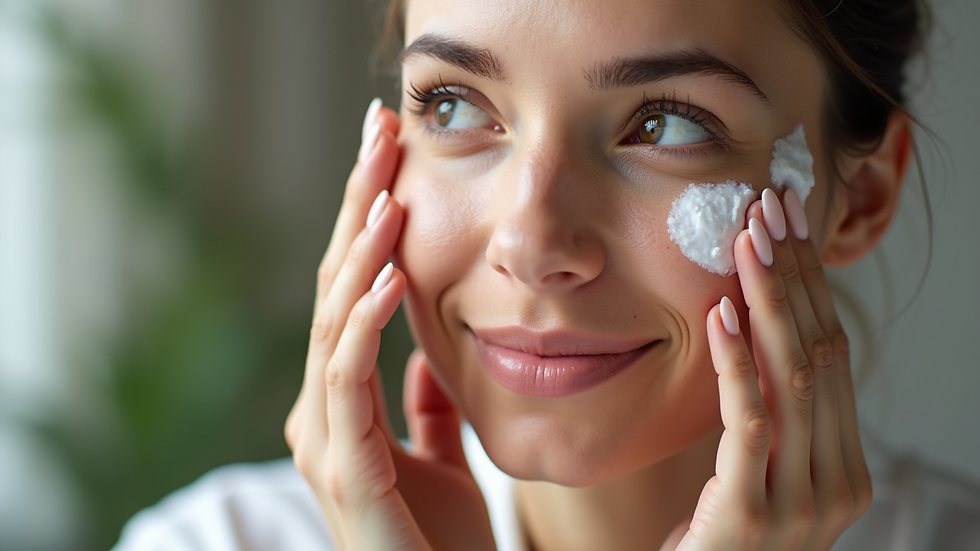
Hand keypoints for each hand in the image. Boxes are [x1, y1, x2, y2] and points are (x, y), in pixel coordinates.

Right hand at [284, 100, 494, 550]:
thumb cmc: (437, 539)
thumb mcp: (438, 454)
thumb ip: (424, 403)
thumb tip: (425, 352)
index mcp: (340, 401)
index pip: (350, 289)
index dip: (366, 219)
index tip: (390, 154)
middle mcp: (320, 410)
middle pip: (333, 286)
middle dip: (356, 205)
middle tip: (380, 130)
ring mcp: (324, 438)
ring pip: (332, 322)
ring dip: (360, 250)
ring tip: (388, 188)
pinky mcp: (345, 468)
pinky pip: (349, 379)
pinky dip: (365, 321)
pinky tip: (393, 272)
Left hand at [663, 188, 871, 550]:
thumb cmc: (720, 538)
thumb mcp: (756, 471)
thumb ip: (772, 416)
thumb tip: (755, 325)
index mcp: (845, 468)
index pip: (834, 357)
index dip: (813, 285)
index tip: (790, 225)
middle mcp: (837, 483)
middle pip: (821, 354)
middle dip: (795, 275)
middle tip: (772, 209)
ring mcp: (801, 502)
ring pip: (792, 377)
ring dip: (769, 299)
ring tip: (747, 239)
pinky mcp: (752, 512)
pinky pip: (749, 419)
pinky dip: (737, 361)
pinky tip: (722, 312)